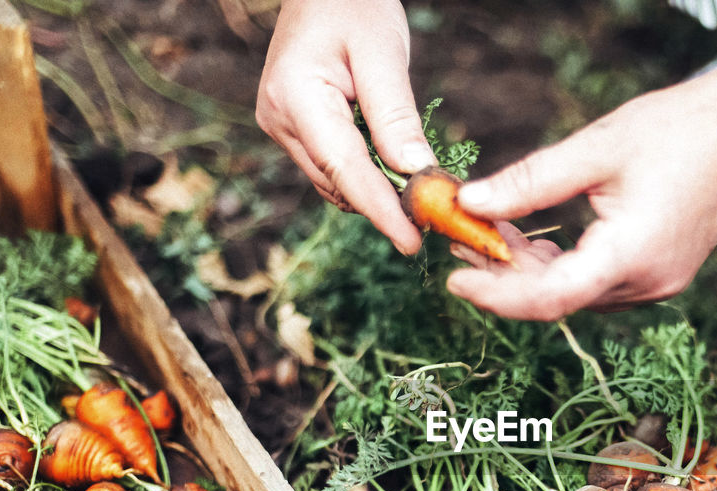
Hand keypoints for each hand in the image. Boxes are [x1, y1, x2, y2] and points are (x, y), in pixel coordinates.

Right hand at [256, 0, 434, 253]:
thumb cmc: (353, 4)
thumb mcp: (383, 54)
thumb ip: (396, 117)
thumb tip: (417, 175)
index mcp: (296, 97)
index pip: (345, 170)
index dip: (380, 211)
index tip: (412, 241)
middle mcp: (280, 120)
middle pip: (340, 183)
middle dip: (386, 207)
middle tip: (437, 223)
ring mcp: (282, 128)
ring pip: (337, 183)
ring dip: (378, 195)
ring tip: (424, 200)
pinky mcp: (294, 131)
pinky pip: (336, 169)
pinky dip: (368, 178)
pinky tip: (398, 176)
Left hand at [444, 74, 716, 320]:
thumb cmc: (679, 131)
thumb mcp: (594, 149)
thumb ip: (529, 183)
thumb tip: (470, 203)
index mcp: (631, 255)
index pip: (549, 297)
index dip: (497, 295)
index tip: (455, 279)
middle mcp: (647, 283)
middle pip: (557, 298)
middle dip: (503, 276)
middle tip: (458, 240)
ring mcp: (657, 283)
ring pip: (574, 292)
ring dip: (528, 271)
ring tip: (486, 232)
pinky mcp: (659, 274)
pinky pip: (596, 283)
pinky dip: (559, 267)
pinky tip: (530, 240)